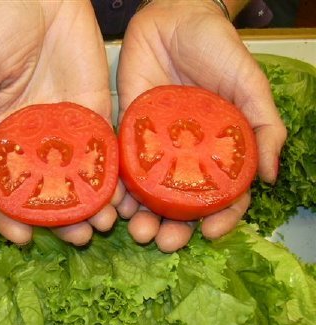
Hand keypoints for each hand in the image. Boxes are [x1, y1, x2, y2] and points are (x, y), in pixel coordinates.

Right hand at [0, 1, 122, 244]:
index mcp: (1, 135)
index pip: (2, 186)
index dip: (8, 214)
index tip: (21, 237)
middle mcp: (35, 141)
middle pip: (46, 190)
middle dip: (60, 219)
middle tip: (76, 238)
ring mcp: (67, 131)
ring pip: (78, 178)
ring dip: (91, 204)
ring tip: (102, 224)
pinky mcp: (96, 114)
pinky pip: (105, 149)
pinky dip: (113, 174)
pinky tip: (122, 194)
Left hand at [116, 0, 286, 251]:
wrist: (172, 19)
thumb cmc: (216, 48)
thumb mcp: (249, 84)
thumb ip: (264, 126)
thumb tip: (269, 176)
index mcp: (218, 150)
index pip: (222, 195)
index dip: (221, 218)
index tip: (211, 234)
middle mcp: (186, 156)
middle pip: (181, 203)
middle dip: (174, 227)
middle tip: (164, 241)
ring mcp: (156, 148)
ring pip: (149, 193)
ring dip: (143, 216)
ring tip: (137, 230)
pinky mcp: (127, 134)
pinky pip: (121, 167)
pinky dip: (118, 188)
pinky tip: (116, 203)